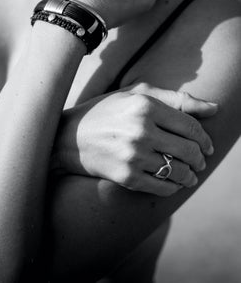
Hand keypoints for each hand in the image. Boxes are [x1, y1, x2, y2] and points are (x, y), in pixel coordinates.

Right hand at [53, 83, 217, 196]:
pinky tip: (172, 183)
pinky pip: (162, 188)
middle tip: (200, 161)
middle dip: (200, 158)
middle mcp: (141, 131)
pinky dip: (173, 187)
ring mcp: (133, 156)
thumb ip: (176, 99)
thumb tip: (214, 108)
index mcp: (145, 106)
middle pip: (189, 150)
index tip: (207, 146)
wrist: (69, 137)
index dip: (204, 138)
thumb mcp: (136, 95)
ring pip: (178, 171)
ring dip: (189, 175)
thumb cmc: (105, 111)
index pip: (190, 126)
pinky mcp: (126, 177)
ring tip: (189, 174)